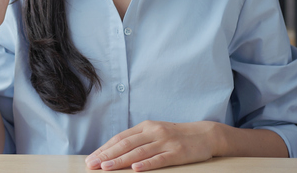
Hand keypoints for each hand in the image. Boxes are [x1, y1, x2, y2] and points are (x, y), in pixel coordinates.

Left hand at [85, 121, 219, 171]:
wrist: (205, 134)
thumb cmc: (176, 136)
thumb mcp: (156, 133)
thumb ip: (138, 140)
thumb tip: (115, 151)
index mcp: (146, 127)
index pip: (120, 138)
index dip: (104, 148)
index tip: (91, 158)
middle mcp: (153, 132)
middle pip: (126, 144)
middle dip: (107, 155)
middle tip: (92, 165)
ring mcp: (165, 142)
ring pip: (139, 152)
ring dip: (120, 160)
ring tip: (106, 168)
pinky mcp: (177, 152)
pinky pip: (159, 159)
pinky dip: (146, 164)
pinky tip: (135, 169)